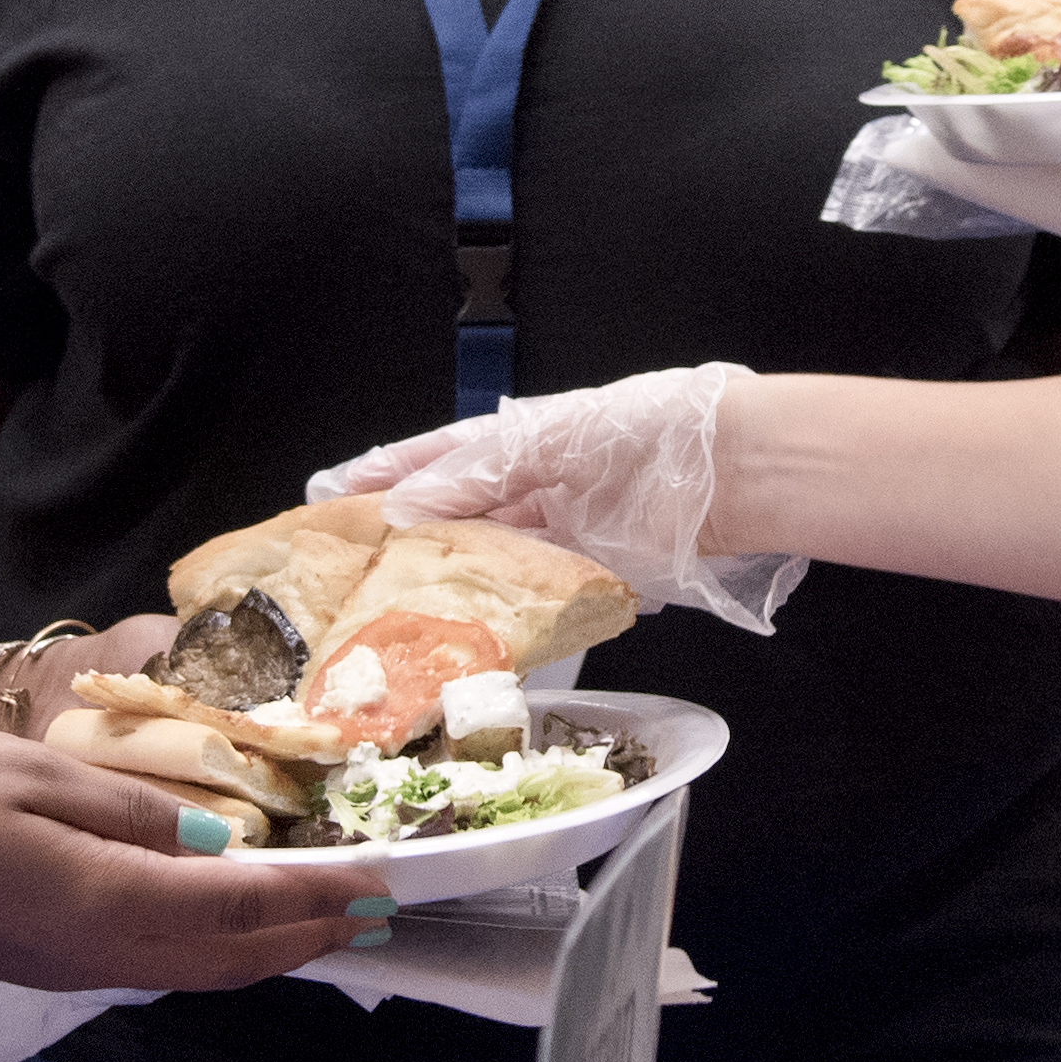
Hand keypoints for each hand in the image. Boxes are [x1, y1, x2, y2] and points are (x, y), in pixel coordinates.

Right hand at [0, 724, 381, 998]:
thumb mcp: (35, 774)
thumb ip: (133, 811)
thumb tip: (218, 841)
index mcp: (105, 899)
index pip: (240, 902)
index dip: (316, 894)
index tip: (379, 881)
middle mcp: (104, 952)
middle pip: (235, 957)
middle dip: (313, 936)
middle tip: (381, 912)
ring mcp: (80, 972)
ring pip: (204, 976)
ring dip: (273, 954)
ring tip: (329, 925)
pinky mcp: (58, 972)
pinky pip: (167, 973)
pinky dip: (223, 957)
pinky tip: (240, 932)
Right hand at [315, 364, 805, 632]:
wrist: (733, 473)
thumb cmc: (644, 431)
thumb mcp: (540, 441)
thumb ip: (469, 476)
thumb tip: (399, 509)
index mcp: (518, 436)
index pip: (432, 457)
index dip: (380, 476)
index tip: (327, 497)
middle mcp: (533, 483)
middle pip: (454, 516)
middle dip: (403, 541)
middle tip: (344, 572)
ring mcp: (560, 531)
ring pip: (486, 560)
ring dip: (443, 583)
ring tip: (384, 611)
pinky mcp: (590, 573)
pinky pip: (530, 595)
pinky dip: (497, 611)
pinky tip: (460, 630)